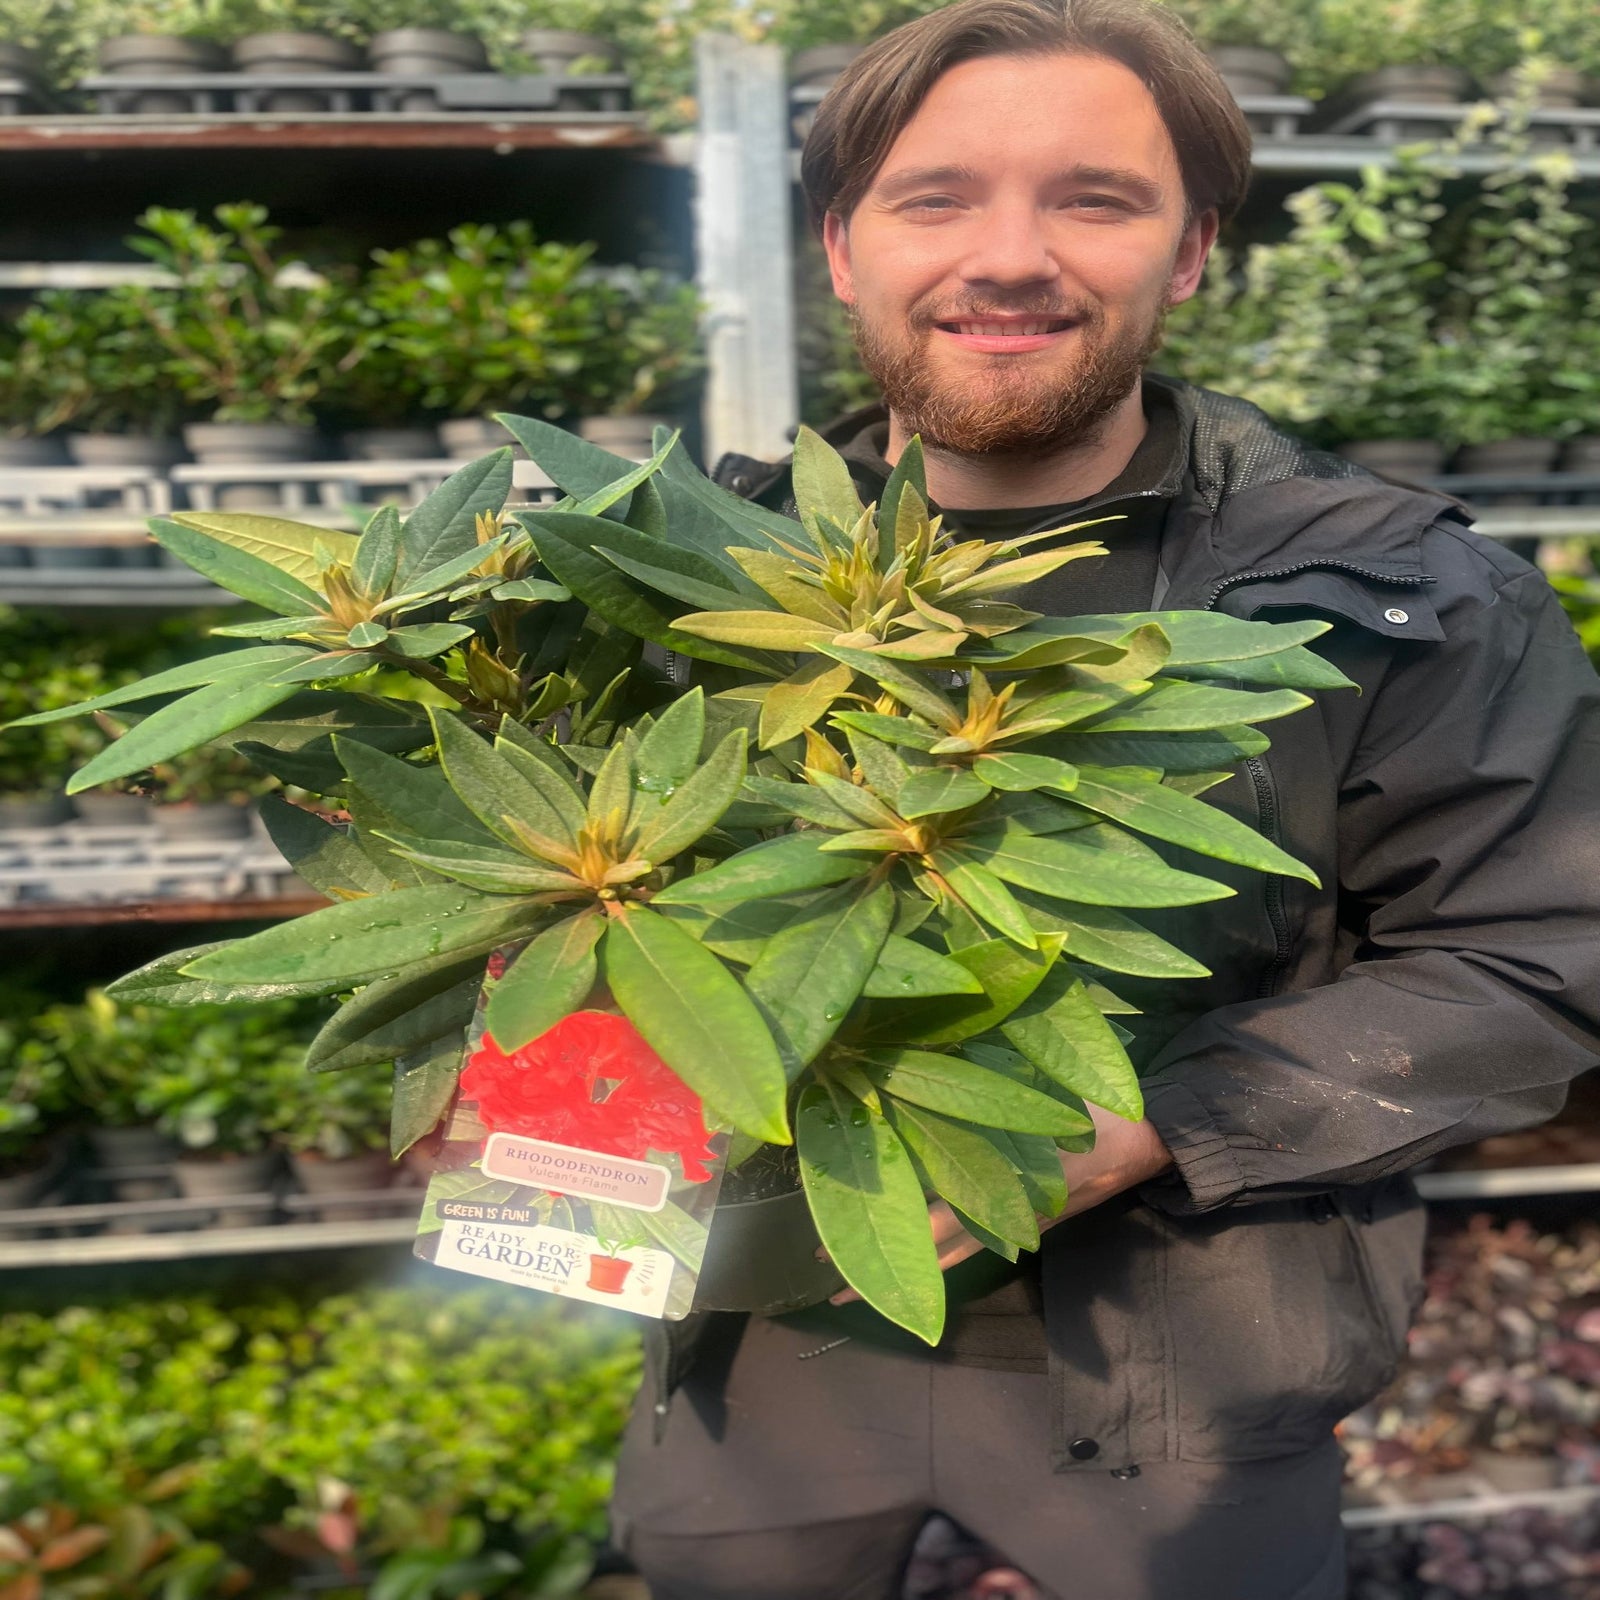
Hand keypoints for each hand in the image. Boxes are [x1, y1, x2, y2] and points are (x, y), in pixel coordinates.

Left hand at [828, 1101, 1173, 1304]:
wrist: (1153, 1139)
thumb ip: (996, 1109)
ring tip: (864, 1279)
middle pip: (933, 1250)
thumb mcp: (1045, 1108)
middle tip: (830, 1287)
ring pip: (956, 1251)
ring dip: (912, 1264)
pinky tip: (925, 1245)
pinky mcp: (1031, 1220)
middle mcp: (1006, 1216)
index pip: (931, 1224)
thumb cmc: (1096, 1114)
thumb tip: (929, 1080)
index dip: (883, 1237)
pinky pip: (980, 1239)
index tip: (830, 1253)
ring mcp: (1019, 1223)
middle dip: (884, 1269)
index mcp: (1005, 1192)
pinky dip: (947, 1247)